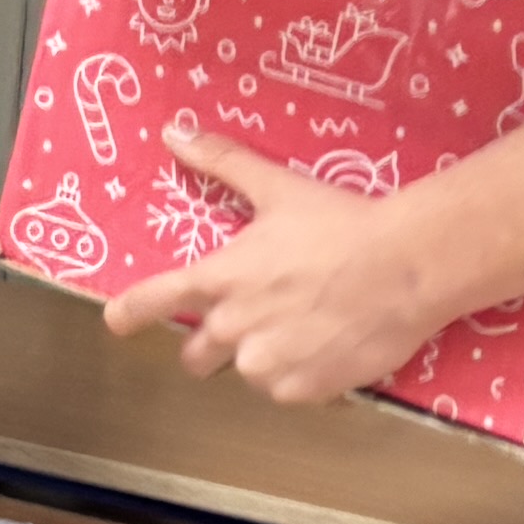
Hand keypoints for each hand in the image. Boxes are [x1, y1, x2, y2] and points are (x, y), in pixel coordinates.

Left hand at [104, 123, 463, 403]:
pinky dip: (301, 374)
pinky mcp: (301, 390)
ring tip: (307, 324)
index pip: (151, 301)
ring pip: (245, 373)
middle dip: (215, 343)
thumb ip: (221, 162)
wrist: (407, 266)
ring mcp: (265, 364)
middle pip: (195, 356)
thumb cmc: (341, 224)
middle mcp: (231, 328)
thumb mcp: (277, 187)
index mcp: (217, 279)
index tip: (117, 321)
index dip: (128, 313)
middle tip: (256, 318)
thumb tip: (173, 133)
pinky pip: (285, 390)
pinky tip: (328, 343)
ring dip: (264, 356)